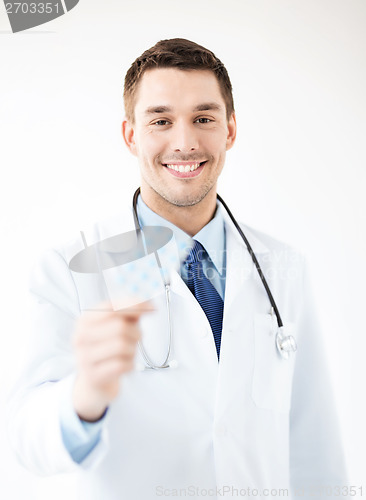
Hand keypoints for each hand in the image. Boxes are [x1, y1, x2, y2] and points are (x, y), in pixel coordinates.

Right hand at [72, 301, 152, 421]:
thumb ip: (131, 312)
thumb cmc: (109, 349)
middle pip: (120, 326)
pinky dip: (130, 364)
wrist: (95, 383)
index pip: (112, 307)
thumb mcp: (116, 326)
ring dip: (133, 349)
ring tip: (129, 352)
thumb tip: (150, 304)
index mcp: (85, 320)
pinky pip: (122, 365)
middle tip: (137, 337)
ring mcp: (84, 357)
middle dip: (135, 332)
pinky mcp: (93, 376)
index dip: (135, 306)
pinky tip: (125, 365)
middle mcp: (80, 337)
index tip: (152, 308)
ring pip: (122, 346)